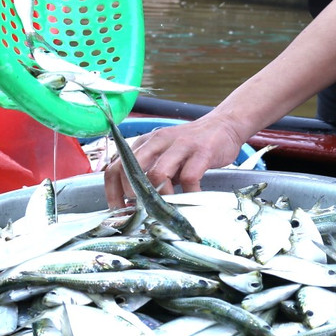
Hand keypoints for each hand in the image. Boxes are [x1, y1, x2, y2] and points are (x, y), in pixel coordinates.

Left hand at [101, 116, 249, 206]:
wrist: (223, 125)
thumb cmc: (190, 146)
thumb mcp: (164, 154)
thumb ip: (150, 172)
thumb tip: (134, 202)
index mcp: (145, 142)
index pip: (117, 166)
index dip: (113, 191)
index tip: (118, 209)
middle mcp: (159, 141)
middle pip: (132, 169)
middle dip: (133, 194)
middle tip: (141, 210)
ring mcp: (180, 145)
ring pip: (158, 173)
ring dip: (160, 197)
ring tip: (165, 209)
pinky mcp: (202, 152)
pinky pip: (190, 177)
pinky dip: (188, 194)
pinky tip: (191, 201)